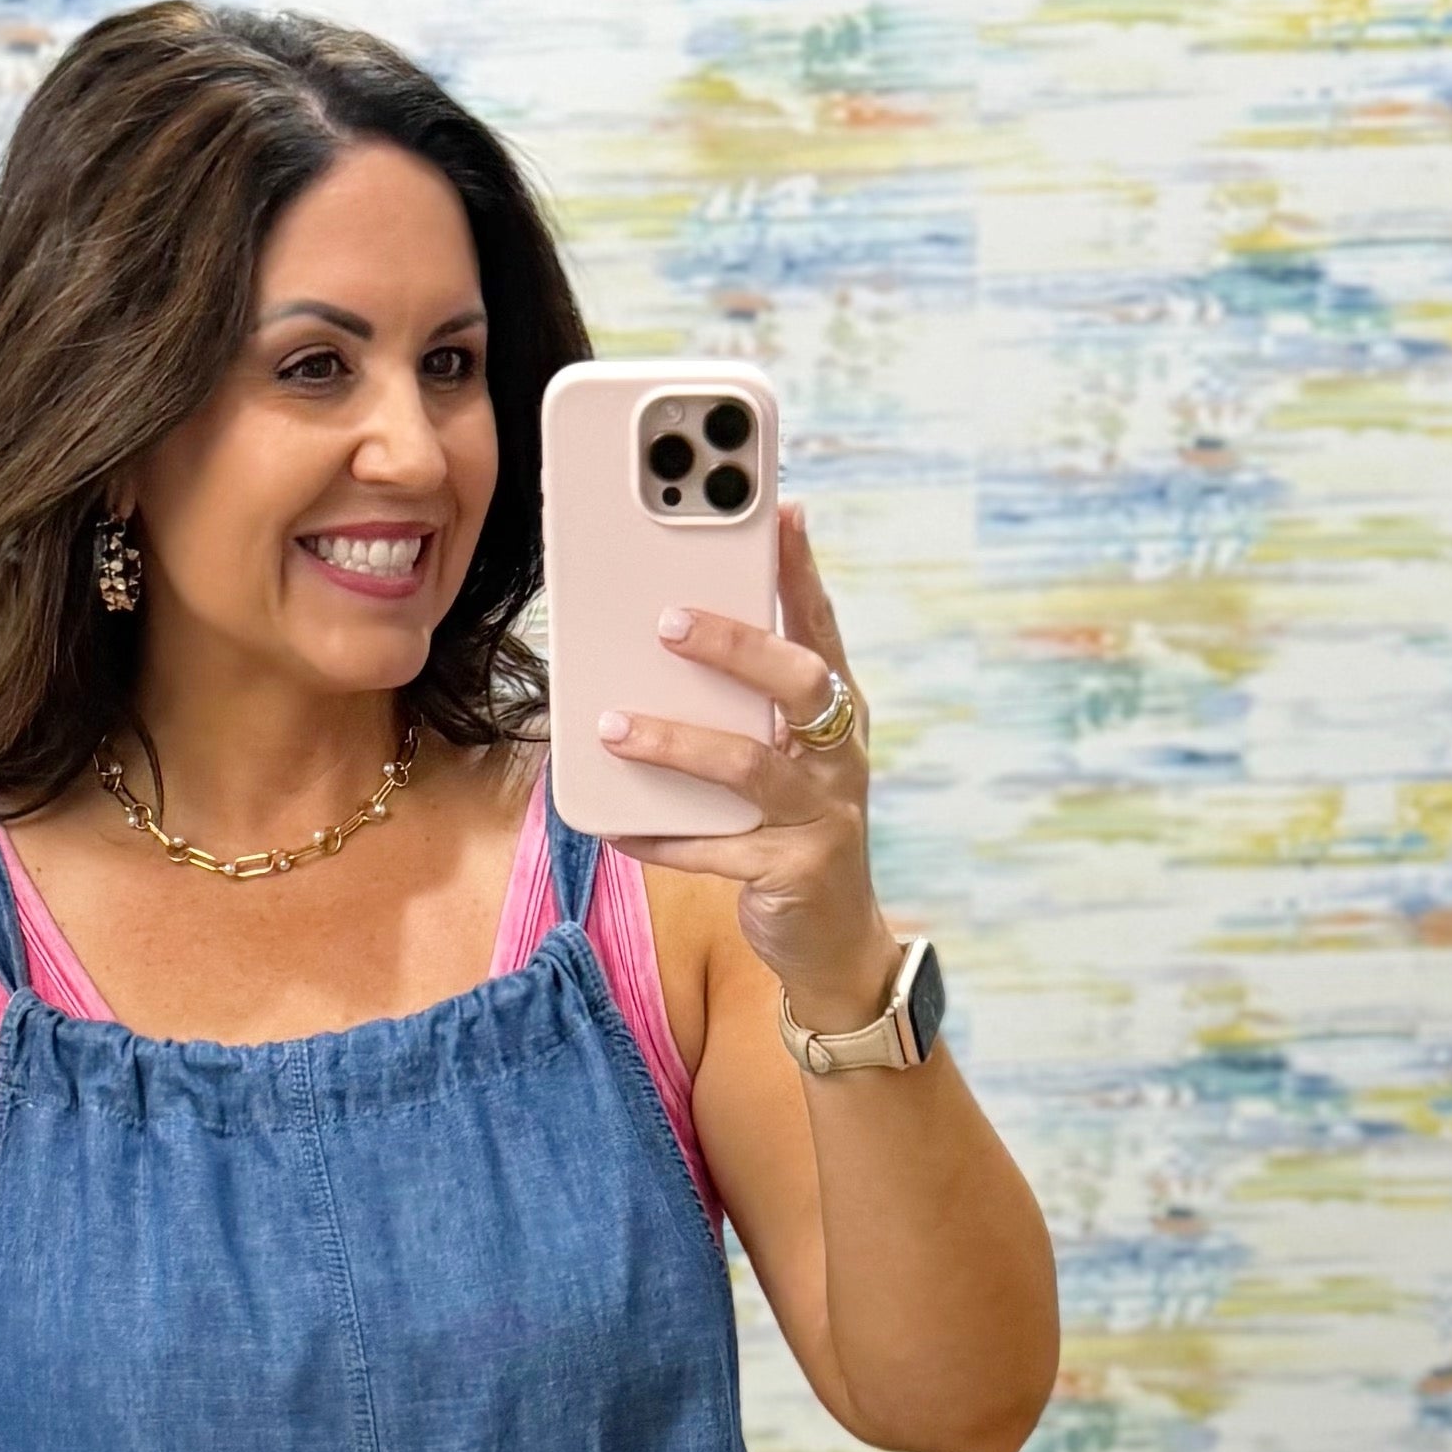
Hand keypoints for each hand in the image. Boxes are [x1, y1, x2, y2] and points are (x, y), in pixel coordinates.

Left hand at [596, 500, 896, 1031]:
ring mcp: (819, 815)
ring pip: (747, 767)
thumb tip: (665, 637)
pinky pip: (712, 851)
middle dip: (735, 645)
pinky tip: (615, 823)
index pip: (822, 628)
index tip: (780, 511)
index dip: (803, 571)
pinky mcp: (789, 873)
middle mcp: (838, 756)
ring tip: (614, 726)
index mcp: (837, 715)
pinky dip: (660, 837)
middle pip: (798, 682)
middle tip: (668, 621)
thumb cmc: (794, 830)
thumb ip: (747, 706)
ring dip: (677, 742)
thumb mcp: (782, 759)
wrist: (832, 940)